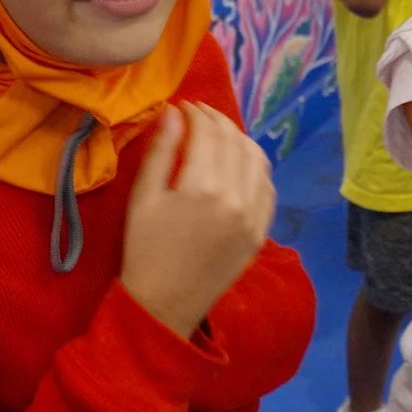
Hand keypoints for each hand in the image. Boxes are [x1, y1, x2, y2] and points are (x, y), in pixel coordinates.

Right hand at [120, 103, 276, 337]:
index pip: (208, 133)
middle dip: (218, 121)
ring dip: (240, 140)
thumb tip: (174, 112)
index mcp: (202, 187)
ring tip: (220, 136)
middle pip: (235, 141)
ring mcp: (254, 217)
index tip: (185, 107)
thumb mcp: (143, 197)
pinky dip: (256, 168)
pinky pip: (267, 188)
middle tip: (200, 116)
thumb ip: (161, 151)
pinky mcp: (261, 232)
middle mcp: (236, 198)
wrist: (164, 305)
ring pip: (258, 160)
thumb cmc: (144, 250)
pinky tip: (239, 165)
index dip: (197, 113)